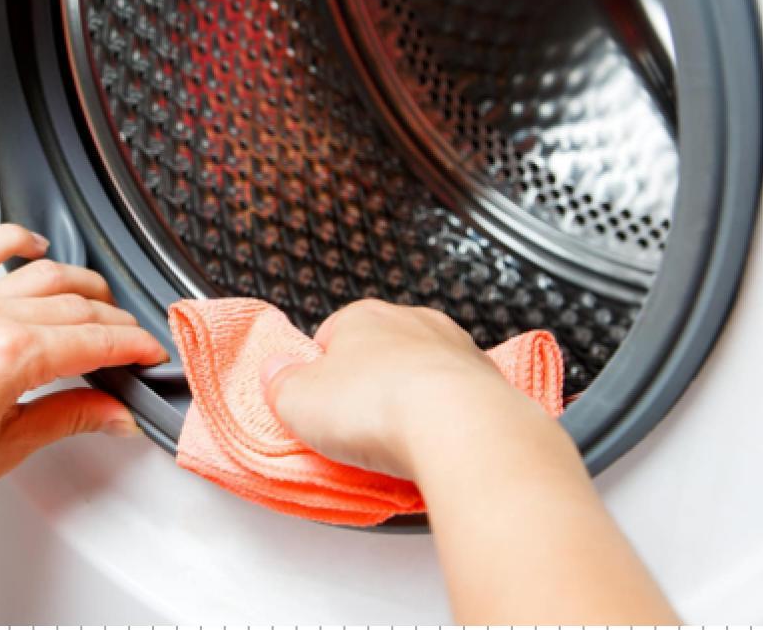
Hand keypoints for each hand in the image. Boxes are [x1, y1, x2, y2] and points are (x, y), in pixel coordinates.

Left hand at [0, 224, 166, 540]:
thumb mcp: (7, 451)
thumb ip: (69, 417)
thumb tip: (114, 413)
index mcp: (5, 357)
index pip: (91, 341)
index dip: (131, 347)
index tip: (151, 354)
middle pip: (71, 306)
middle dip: (113, 322)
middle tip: (134, 343)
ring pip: (36, 274)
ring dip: (77, 284)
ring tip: (100, 304)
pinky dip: (6, 241)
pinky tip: (31, 245)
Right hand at [260, 299, 545, 478]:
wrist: (461, 428)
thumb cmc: (380, 406)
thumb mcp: (297, 400)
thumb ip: (279, 383)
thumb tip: (274, 373)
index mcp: (361, 316)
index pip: (329, 338)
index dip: (318, 375)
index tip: (315, 404)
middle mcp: (412, 322)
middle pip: (378, 355)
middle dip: (366, 387)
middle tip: (352, 428)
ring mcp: (454, 349)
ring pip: (420, 375)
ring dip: (409, 403)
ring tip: (393, 444)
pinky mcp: (488, 382)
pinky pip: (456, 401)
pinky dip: (444, 420)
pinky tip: (432, 445)